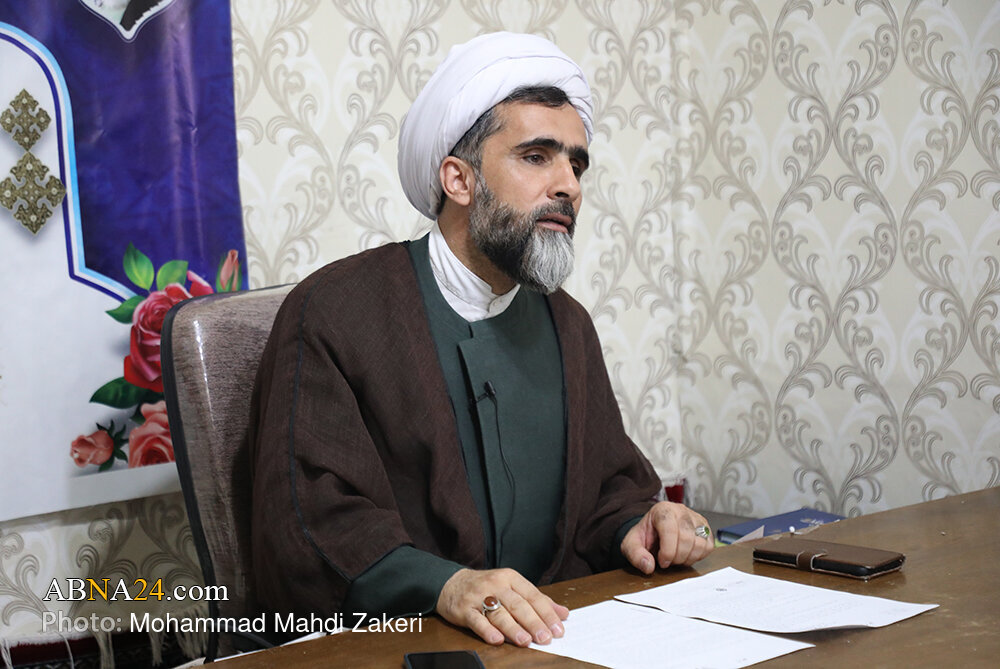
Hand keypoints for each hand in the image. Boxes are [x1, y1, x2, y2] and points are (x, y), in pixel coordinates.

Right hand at [436, 567, 568, 646]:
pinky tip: (497, 639)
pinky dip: (487, 630)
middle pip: (518, 605)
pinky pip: (477, 620)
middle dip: (533, 622)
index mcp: (510, 578)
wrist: (452, 583)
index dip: (546, 613)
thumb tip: (563, 613)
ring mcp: (479, 596)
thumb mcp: (513, 587)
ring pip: (499, 613)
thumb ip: (537, 600)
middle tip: (545, 638)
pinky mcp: (464, 609)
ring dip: (513, 628)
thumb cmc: (487, 587)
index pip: (533, 596)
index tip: (558, 629)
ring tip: (525, 641)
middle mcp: (496, 585)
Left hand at [621, 501, 713, 573]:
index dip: (667, 551)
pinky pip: (709, 546)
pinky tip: (686, 555)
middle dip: (677, 557)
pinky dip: (698, 556)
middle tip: (668, 561)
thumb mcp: (631, 544)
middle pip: (687, 538)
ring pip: (700, 543)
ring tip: (677, 558)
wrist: (654, 532)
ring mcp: (696, 518)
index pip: (670, 530)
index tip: (662, 561)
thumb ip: (635, 555)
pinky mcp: (705, 528)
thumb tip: (648, 566)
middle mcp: (681, 511)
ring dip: (688, 558)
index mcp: (663, 510)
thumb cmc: (645, 536)